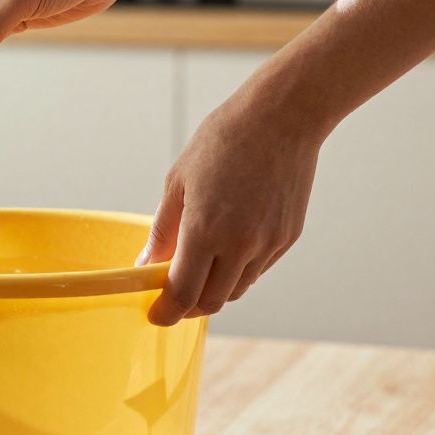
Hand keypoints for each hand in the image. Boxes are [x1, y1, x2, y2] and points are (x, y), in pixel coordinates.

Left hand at [137, 93, 325, 324]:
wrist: (282, 119)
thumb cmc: (222, 142)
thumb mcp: (177, 183)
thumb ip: (162, 230)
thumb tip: (147, 264)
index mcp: (205, 231)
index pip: (182, 294)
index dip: (165, 313)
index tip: (155, 315)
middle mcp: (240, 245)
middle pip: (211, 302)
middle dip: (187, 307)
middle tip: (171, 295)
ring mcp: (268, 244)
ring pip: (236, 290)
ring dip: (213, 289)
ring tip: (199, 267)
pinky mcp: (287, 238)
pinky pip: (257, 270)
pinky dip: (237, 271)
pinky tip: (227, 247)